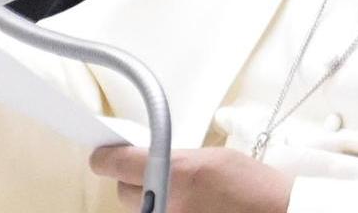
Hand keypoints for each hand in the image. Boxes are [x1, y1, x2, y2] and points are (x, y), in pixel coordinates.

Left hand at [89, 146, 291, 212]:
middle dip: (134, 181)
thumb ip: (173, 159)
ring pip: (140, 211)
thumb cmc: (253, 186)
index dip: (105, 156)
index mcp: (173, 173)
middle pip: (123, 192)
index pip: (112, 164)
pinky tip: (189, 207)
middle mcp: (165, 204)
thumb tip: (146, 158)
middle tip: (154, 173)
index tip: (104, 152)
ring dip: (151, 201)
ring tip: (183, 195)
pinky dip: (165, 212)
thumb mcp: (209, 157)